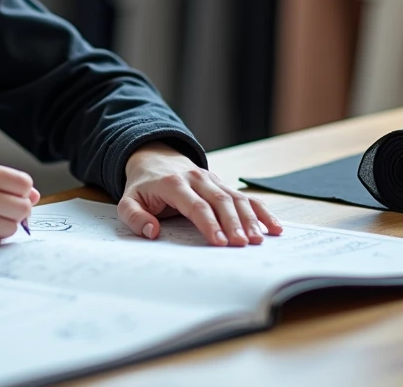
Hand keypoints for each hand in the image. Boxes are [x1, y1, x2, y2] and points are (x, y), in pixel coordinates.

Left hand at [119, 142, 282, 245]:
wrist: (154, 157)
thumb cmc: (143, 186)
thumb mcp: (128, 200)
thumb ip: (134, 217)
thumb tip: (152, 231)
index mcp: (173, 184)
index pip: (195, 205)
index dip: (209, 223)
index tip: (220, 242)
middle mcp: (196, 179)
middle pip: (220, 201)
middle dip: (234, 223)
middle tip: (244, 244)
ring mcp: (212, 180)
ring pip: (236, 197)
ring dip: (250, 218)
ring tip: (260, 239)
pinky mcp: (222, 184)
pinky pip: (245, 196)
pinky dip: (261, 210)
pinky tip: (274, 226)